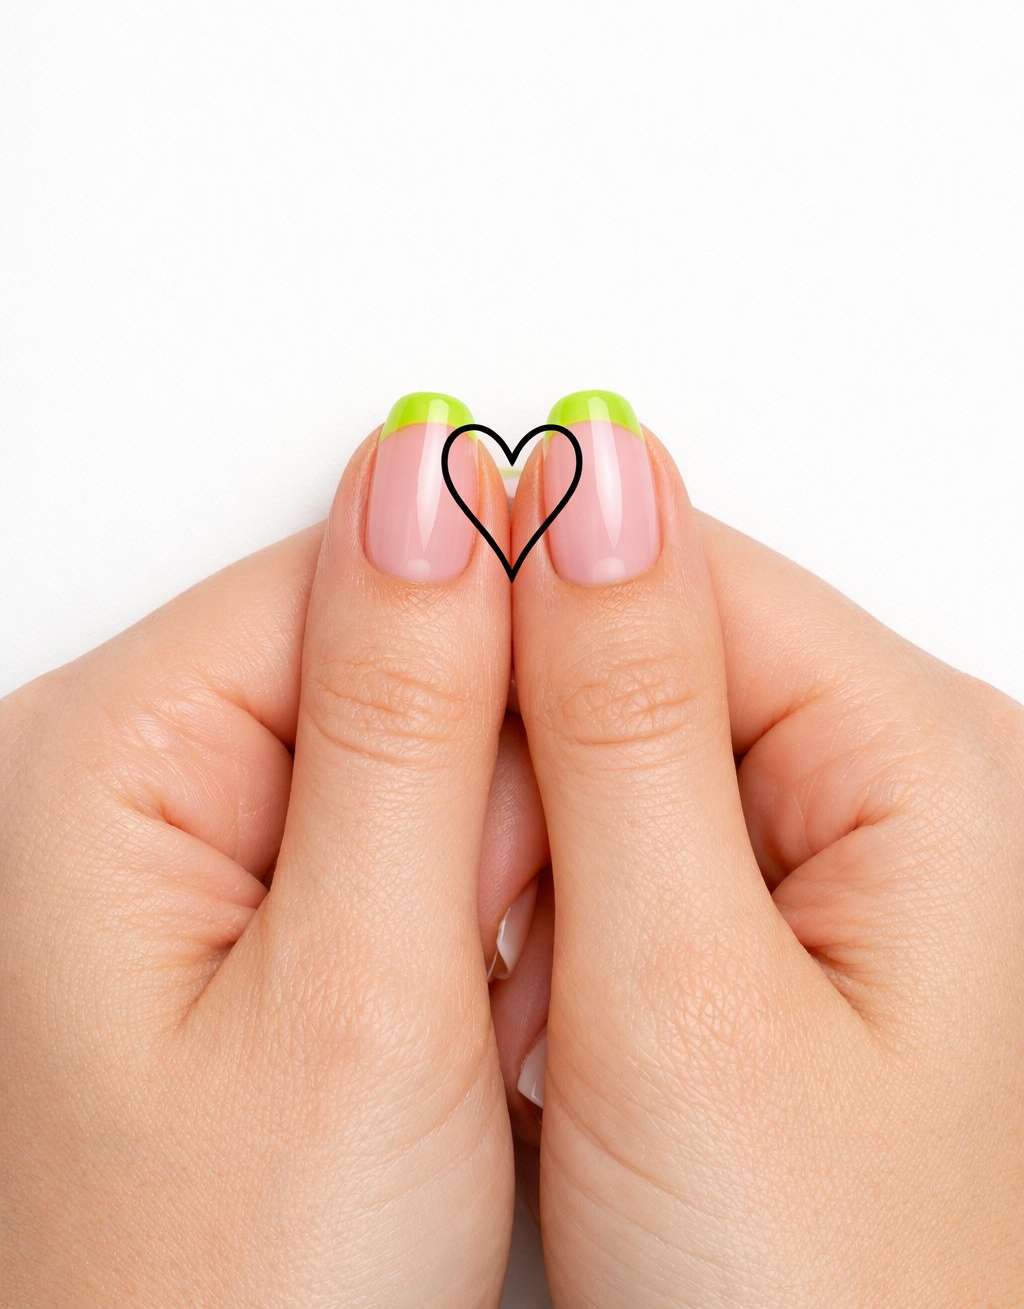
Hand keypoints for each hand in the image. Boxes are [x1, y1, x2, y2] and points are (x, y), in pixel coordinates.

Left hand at [0, 397, 547, 1307]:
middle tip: (475, 976)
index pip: (361, 571)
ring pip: (404, 752)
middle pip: (382, 655)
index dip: (503, 685)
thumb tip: (447, 476)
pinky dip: (445, 920)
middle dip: (483, 803)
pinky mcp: (219, 912)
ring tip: (453, 1029)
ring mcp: (162, 847)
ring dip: (477, 872)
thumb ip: (410, 708)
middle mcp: (109, 780)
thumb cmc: (232, 1302)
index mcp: (102, 754)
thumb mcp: (360, 994)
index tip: (533, 847)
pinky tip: (435, 1024)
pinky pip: (382, 839)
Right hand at [495, 392, 1023, 1305]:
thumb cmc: (821, 1302)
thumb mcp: (683, 997)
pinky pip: (628, 849)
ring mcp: (840, 862)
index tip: (427, 755)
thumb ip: (620, 716)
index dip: (518, 633)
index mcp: (923, 760)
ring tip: (547, 1012)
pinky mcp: (777, 932)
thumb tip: (583, 473)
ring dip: (536, 860)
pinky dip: (561, 917)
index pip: (674, 567)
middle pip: (643, 654)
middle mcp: (900, 789)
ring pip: (615, 757)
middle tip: (514, 945)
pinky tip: (564, 1018)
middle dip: (532, 781)